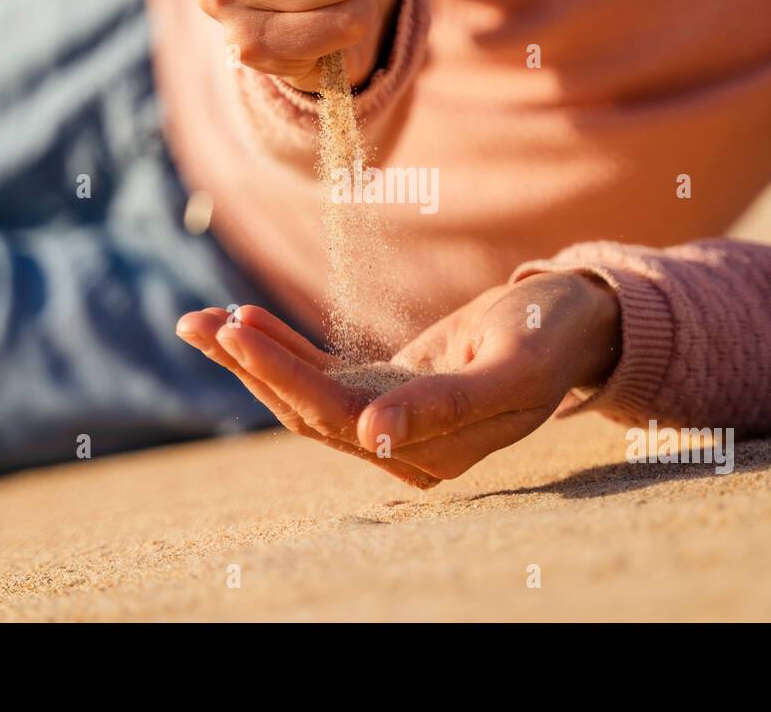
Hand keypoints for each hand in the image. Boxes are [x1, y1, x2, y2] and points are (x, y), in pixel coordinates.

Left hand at [175, 272, 620, 486]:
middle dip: (250, 365)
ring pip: (306, 396)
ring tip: (196, 321)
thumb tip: (376, 439)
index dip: (286, 376)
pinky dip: (281, 347)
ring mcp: (392, 420)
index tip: (238, 334)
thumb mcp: (512, 364)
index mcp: (437, 450)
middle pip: (310, 411)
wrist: (574, 321)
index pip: (341, 418)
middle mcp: (406, 447)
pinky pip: (323, 375)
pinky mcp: (385, 391)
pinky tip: (241, 320)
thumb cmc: (552, 335)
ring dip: (252, 359)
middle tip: (196, 321)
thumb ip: (450, 406)